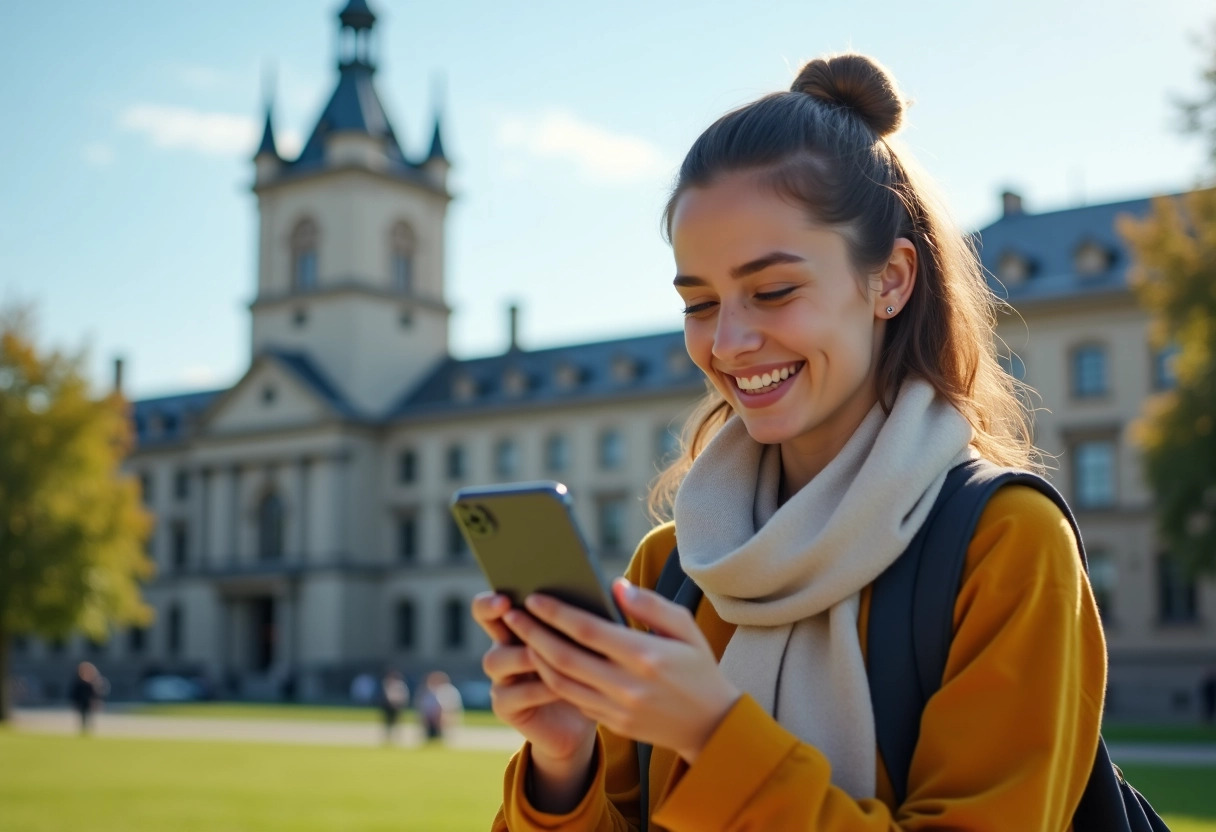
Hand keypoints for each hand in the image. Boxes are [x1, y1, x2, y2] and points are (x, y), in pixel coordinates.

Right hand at [471, 593, 597, 810]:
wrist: (586, 718)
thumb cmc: (590, 670)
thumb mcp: (588, 642)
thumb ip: (584, 617)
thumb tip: (607, 588)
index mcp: (523, 623)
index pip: (497, 601)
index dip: (493, 597)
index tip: (506, 595)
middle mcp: (505, 646)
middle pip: (486, 621)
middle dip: (490, 611)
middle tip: (507, 607)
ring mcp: (501, 677)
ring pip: (495, 659)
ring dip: (519, 654)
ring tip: (540, 652)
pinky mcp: (505, 707)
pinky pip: (512, 695)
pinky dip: (536, 689)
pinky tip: (559, 687)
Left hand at [505, 578, 739, 763]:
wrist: (711, 726)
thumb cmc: (698, 668)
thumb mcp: (686, 629)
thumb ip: (651, 605)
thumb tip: (616, 585)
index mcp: (647, 656)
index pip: (589, 631)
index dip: (557, 613)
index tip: (535, 598)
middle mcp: (628, 685)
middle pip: (565, 657)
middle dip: (533, 634)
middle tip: (512, 614)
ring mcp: (618, 709)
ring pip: (561, 683)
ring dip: (535, 658)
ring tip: (520, 636)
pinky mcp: (612, 725)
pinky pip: (572, 700)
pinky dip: (551, 680)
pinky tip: (541, 661)